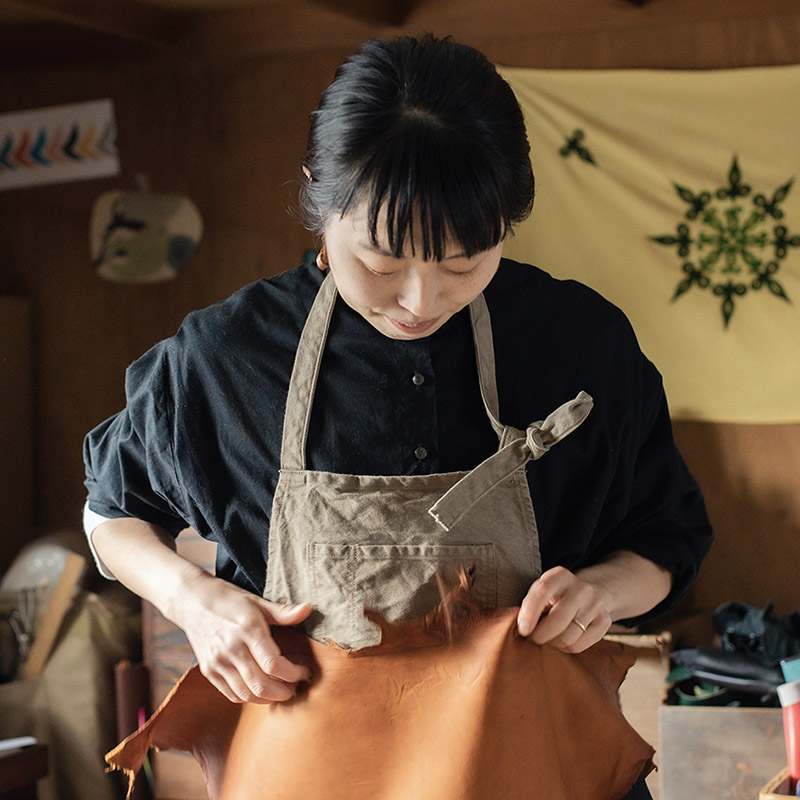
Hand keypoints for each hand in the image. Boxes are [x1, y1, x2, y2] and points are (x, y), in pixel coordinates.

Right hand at [167, 571, 312, 703]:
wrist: (191, 600)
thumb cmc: (228, 599)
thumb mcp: (257, 601)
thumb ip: (283, 611)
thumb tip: (308, 609)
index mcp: (248, 629)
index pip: (274, 664)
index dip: (292, 673)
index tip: (303, 671)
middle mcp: (231, 649)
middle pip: (261, 685)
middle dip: (283, 692)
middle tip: (295, 687)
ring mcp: (218, 662)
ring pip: (246, 694)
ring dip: (267, 698)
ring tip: (280, 690)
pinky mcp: (208, 670)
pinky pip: (231, 694)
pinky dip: (249, 697)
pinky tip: (260, 690)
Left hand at [516, 566, 612, 652]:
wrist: (591, 594)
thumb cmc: (556, 596)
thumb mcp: (542, 591)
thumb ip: (531, 604)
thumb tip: (520, 627)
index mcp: (560, 575)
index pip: (543, 591)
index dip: (530, 613)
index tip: (522, 630)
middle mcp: (581, 588)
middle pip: (558, 621)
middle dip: (539, 635)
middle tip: (531, 638)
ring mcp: (596, 605)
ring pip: (567, 637)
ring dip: (551, 644)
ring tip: (546, 638)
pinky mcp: (604, 622)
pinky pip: (578, 646)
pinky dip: (564, 648)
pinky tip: (561, 640)